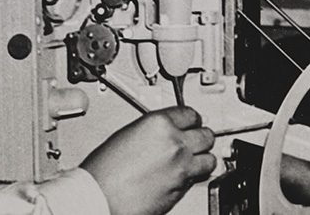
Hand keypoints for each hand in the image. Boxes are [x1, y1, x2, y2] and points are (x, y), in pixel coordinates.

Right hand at [80, 107, 216, 214]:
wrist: (100, 197)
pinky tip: (181, 174)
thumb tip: (165, 132)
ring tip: (194, 159)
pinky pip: (197, 178)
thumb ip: (153, 130)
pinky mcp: (182, 189)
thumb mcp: (127, 134)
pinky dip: (194, 175)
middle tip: (194, 139)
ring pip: (209, 158)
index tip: (191, 122)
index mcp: (159, 124)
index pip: (190, 113)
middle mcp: (175, 143)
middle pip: (206, 134)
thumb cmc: (104, 170)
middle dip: (200, 137)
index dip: (191, 118)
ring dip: (202, 158)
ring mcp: (182, 167)